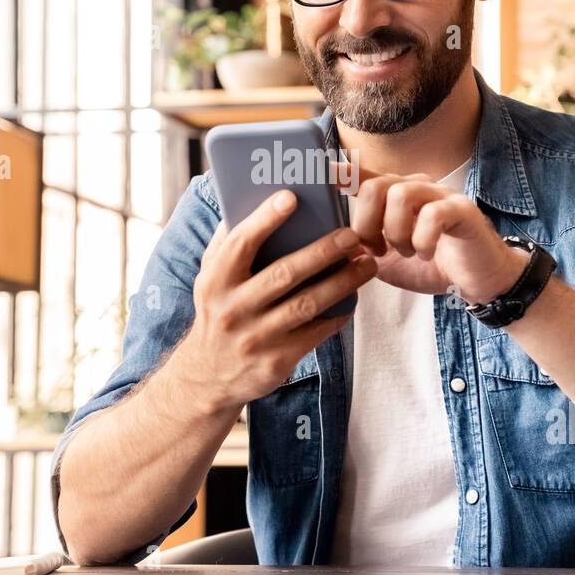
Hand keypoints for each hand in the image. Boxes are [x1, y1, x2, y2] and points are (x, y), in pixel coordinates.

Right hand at [178, 189, 378, 412]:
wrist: (206, 376)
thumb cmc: (217, 312)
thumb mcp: (210, 279)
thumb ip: (228, 244)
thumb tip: (254, 201)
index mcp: (215, 281)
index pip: (241, 243)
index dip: (265, 219)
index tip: (291, 197)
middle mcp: (233, 309)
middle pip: (284, 274)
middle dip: (322, 251)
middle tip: (352, 235)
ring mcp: (255, 338)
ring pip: (307, 304)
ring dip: (342, 282)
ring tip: (367, 264)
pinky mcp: (275, 361)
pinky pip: (315, 333)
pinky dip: (338, 315)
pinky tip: (354, 299)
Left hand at [333, 160, 528, 305]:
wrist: (479, 280)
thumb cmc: (434, 266)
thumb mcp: (388, 262)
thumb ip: (362, 251)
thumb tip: (333, 246)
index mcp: (397, 196)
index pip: (364, 176)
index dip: (342, 172)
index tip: (319, 171)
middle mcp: (417, 188)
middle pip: (376, 186)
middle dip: (368, 224)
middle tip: (379, 250)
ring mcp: (441, 195)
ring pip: (401, 196)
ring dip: (396, 233)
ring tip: (407, 252)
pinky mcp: (462, 210)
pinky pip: (432, 214)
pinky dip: (422, 240)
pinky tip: (427, 254)